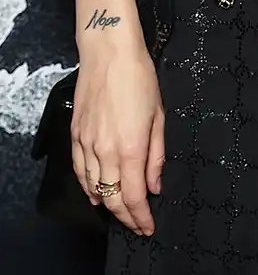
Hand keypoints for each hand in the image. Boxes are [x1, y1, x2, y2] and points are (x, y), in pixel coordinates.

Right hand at [72, 38, 163, 235]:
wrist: (109, 53)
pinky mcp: (75, 136)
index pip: (133, 196)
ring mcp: (86, 144)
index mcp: (130, 147)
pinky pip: (79, 171)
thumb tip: (154, 185)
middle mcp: (105, 151)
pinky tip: (95, 193)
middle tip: (137, 224)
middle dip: (125, 216)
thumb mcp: (159, 115)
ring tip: (121, 212)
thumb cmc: (139, 77)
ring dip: (107, 204)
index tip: (148, 226)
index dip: (140, 216)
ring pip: (94, 187)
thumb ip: (156, 154)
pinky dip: (88, 187)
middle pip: (112, 198)